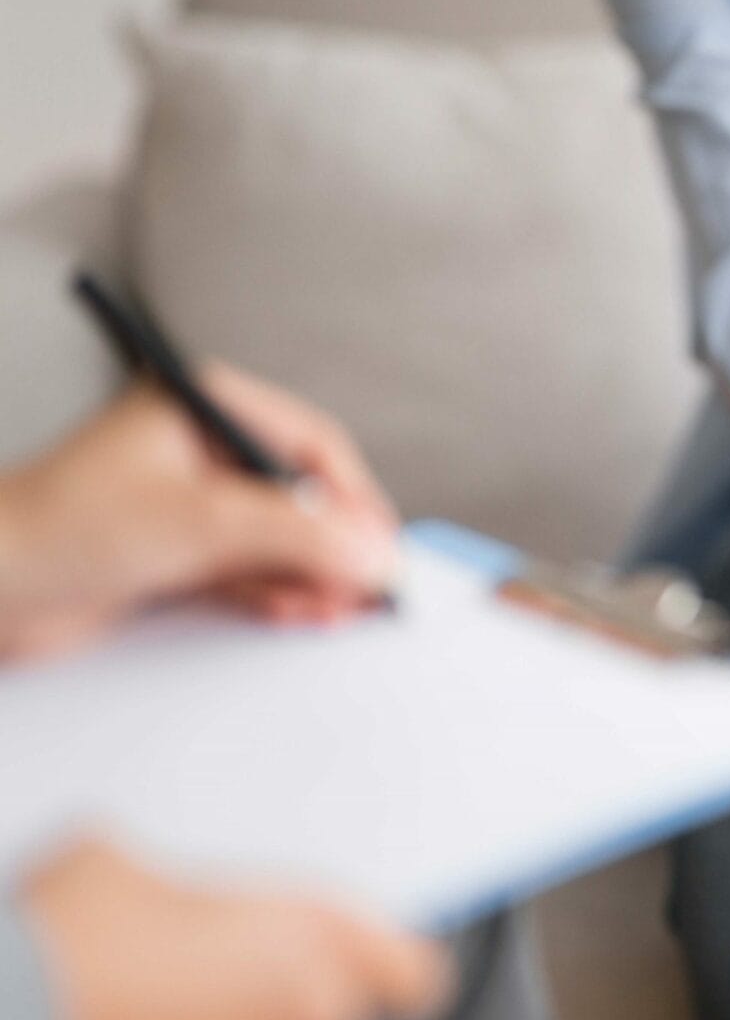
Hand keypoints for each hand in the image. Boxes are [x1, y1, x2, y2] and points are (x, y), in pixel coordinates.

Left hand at [0, 368, 397, 658]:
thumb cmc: (57, 528)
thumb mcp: (201, 522)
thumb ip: (299, 534)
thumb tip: (374, 551)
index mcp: (204, 408)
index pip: (311, 446)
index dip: (355, 499)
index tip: (382, 547)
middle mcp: (202, 452)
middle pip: (303, 496)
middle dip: (336, 546)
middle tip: (368, 588)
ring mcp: (191, 506)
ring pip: (282, 540)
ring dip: (311, 577)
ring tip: (333, 608)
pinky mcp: (179, 556)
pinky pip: (253, 572)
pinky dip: (279, 594)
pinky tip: (297, 612)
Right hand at [22, 841, 447, 1019]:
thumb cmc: (63, 933)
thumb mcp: (126, 862)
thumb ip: (191, 887)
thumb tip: (174, 897)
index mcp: (312, 932)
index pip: (413, 969)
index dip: (392, 971)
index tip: (379, 975)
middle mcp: (310, 1012)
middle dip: (296, 1008)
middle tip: (221, 993)